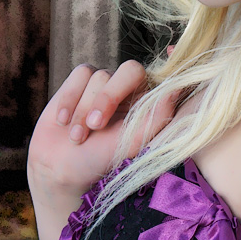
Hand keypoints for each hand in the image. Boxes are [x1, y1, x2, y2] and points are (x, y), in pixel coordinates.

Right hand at [27, 58, 177, 199]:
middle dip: (109, 97)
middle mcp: (129, 86)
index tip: (141, 88)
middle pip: (128, 70)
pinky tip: (64, 121)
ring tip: (77, 137)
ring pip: (99, 76)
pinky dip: (69, 99)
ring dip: (84, 110)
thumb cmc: (102, 160)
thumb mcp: (132, 143)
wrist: (62, 169)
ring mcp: (105, 80)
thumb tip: (177, 89)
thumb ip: (157, 116)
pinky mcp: (81, 80)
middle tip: (96, 125)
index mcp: (147, 99)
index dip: (149, 79)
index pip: (158, 78)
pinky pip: (79, 76)